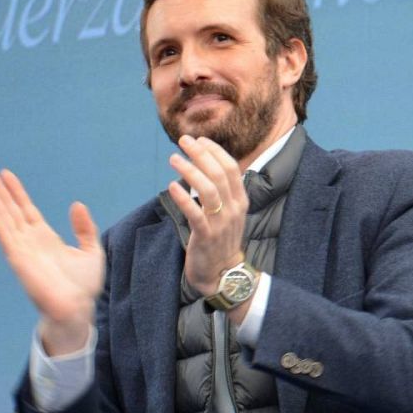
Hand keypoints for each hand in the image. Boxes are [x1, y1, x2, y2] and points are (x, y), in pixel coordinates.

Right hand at [0, 167, 102, 353]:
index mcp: (45, 237)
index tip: (5, 174)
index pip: (26, 209)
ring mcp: (22, 249)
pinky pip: (4, 235)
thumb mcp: (91, 251)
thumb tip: (76, 204)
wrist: (77, 309)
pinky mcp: (18, 259)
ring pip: (4, 218)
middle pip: (11, 209)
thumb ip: (84, 228)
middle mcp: (30, 241)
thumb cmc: (83, 285)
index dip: (16, 192)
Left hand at [167, 135, 246, 296]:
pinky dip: (183, 198)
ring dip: (190, 171)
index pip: (231, 168)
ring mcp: (221, 223)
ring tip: (174, 159)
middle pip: (219, 174)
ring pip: (208, 190)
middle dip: (200, 154)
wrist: (222, 272)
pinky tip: (172, 187)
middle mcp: (234, 209)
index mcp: (240, 200)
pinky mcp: (206, 236)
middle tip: (183, 141)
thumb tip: (204, 166)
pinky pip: (195, 214)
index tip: (199, 140)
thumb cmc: (220, 239)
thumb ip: (221, 191)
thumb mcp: (228, 212)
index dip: (215, 151)